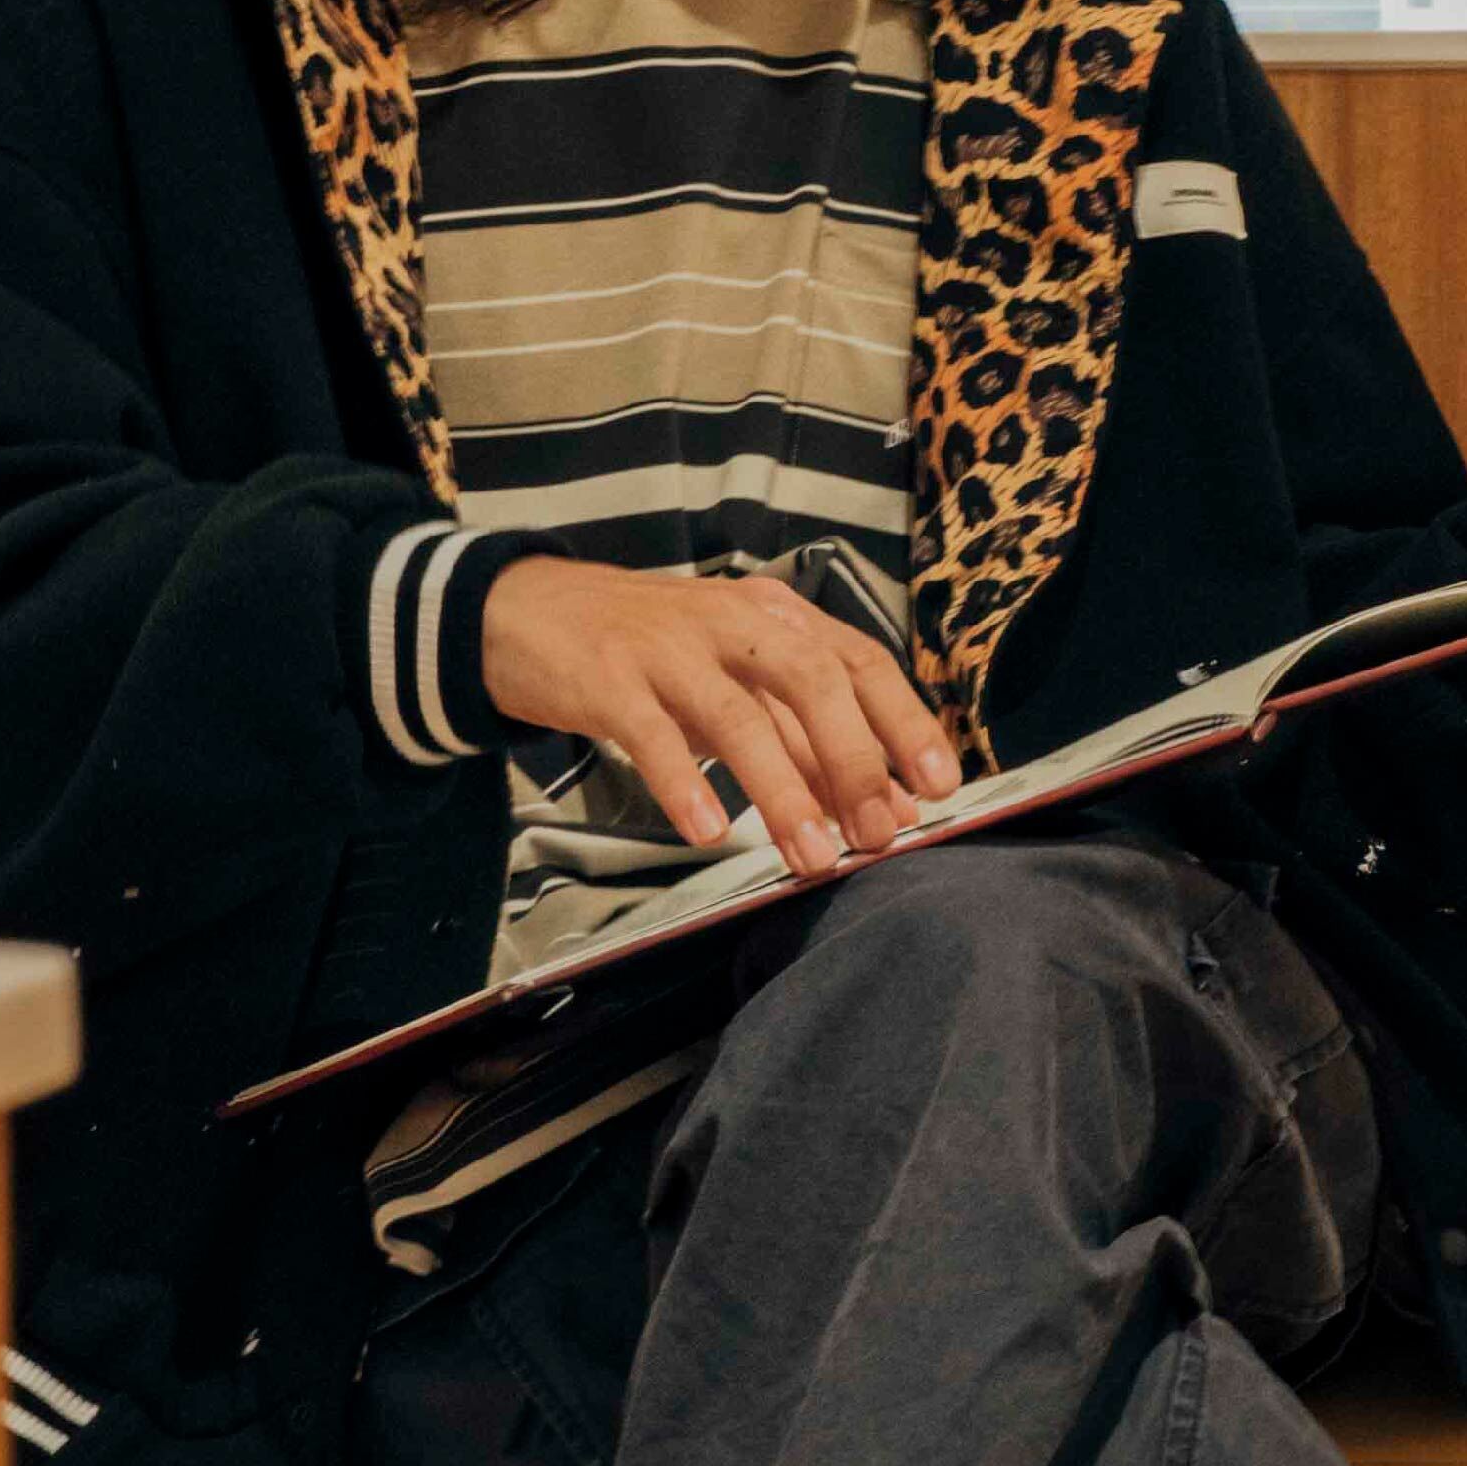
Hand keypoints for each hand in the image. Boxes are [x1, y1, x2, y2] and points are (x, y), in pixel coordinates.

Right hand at [475, 556, 962, 880]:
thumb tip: (880, 803)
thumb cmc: (647, 651)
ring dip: (782, 790)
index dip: (904, 723)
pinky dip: (683, 783)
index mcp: (773, 616)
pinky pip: (652, 734)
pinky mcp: (607, 678)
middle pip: (812, 680)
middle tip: (876, 832)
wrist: (526, 610)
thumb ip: (801, 737)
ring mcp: (666, 647)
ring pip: (739, 716)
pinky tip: (706, 831)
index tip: (940, 785)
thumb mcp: (733, 680)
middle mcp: (730, 621)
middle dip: (854, 758)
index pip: (859, 661)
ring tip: (807, 855)